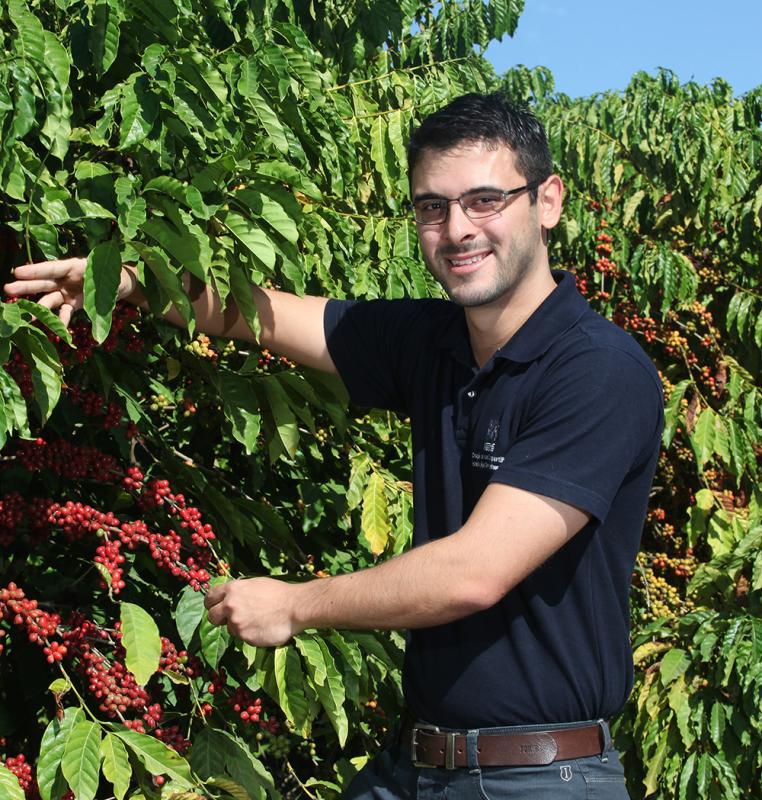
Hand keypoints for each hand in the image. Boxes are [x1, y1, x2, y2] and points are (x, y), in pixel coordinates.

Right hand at [3, 258, 135, 327]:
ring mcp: (66, 291)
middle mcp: (65, 279)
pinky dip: (60, 321)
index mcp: (73, 266)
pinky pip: (64, 313)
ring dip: (38, 307)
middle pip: (44, 283)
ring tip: (25, 315)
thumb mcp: (107, 277)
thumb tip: (93, 299)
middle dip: (26, 287)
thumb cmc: (112, 274)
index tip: (17, 272)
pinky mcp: (72, 304)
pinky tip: (57, 330)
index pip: (51, 268)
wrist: (120, 284)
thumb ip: (97, 286)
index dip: (35, 270)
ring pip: (49, 299)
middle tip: (7, 289)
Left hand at [204, 577, 302, 646]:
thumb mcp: (255, 584)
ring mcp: (236, 622)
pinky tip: (262, 627)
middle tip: (231, 618)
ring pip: (229, 628)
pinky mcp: (244, 637)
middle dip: (219, 618)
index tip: (214, 607)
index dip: (211, 604)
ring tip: (257, 621)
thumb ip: (239, 592)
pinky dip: (249, 634)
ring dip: (238, 627)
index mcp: (232, 589)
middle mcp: (230, 605)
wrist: (294, 607)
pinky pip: (242, 637)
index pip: (209, 597)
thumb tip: (229, 598)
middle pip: (212, 616)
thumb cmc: (279, 593)